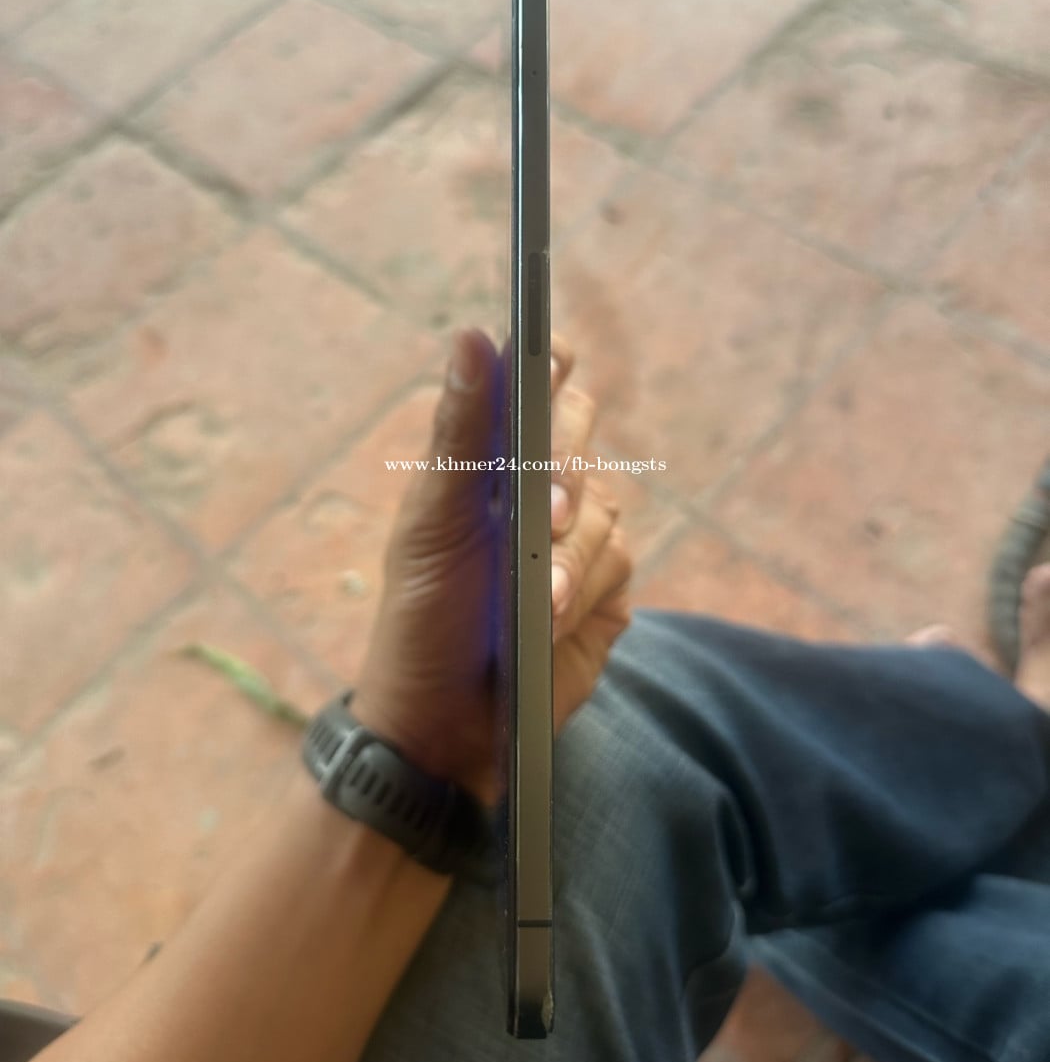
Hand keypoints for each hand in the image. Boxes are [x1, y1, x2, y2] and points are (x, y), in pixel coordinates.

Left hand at [352, 328, 631, 806]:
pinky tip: (553, 622)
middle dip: (565, 473)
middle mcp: (540, 488)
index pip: (535, 388)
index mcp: (490, 462)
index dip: (549, 364)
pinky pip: (620, 566)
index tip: (551, 357)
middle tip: (547, 516)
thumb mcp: (431, 525)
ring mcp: (578, 540)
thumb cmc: (423, 619)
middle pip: (581, 434)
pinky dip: (585, 593)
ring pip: (605, 511)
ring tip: (536, 602)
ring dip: (569, 558)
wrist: (444, 726)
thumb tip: (473, 336)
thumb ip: (459, 434)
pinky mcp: (607, 592)